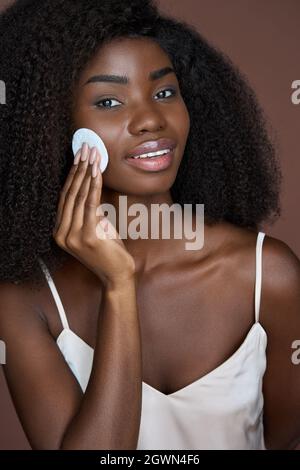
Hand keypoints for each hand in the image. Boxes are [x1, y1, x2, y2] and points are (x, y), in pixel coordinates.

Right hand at [52, 143, 134, 284]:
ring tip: (92, 154)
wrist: (117, 276)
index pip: (64, 197)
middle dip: (78, 168)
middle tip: (85, 148)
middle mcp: (62, 233)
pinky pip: (90, 204)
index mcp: (59, 232)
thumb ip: (87, 212)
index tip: (78, 155)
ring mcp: (72, 236)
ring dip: (86, 172)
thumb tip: (90, 187)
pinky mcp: (87, 235)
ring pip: (79, 196)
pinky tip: (96, 171)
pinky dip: (94, 185)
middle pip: (70, 193)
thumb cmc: (108, 251)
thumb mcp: (94, 229)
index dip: (71, 174)